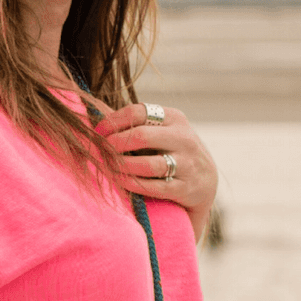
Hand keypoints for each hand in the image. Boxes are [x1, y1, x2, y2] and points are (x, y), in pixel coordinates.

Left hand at [95, 102, 217, 237]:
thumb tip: (95, 113)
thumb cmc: (171, 152)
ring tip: (107, 166)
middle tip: (100, 150)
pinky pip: (153, 186)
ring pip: (148, 164)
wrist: (205, 182)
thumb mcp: (163, 131)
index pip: (138, 112)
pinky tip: (119, 180)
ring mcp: (187, 164)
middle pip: (141, 136)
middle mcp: (184, 138)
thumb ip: (137, 124)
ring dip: (121, 166)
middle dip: (115, 144)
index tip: (97, 132)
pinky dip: (132, 183)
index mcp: (175, 118)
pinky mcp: (185, 188)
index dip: (112, 121)